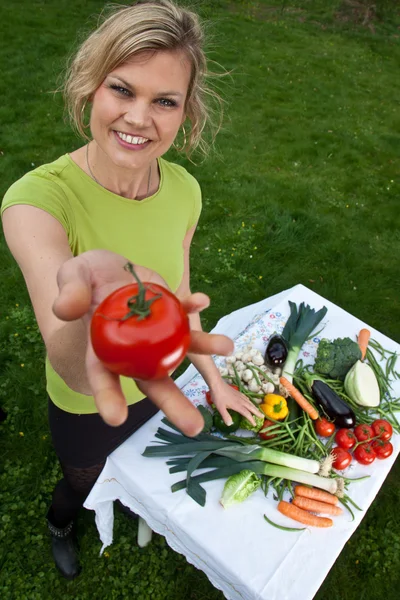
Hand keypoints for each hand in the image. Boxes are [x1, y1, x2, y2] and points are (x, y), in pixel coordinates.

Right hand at [52, 250, 233, 435]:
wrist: (109, 265)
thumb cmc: (85, 278)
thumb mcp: (71, 275)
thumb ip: (69, 291)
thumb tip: (64, 308)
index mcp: (102, 349)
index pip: (103, 377)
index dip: (109, 398)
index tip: (116, 419)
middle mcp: (134, 350)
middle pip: (153, 381)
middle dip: (173, 404)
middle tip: (194, 428)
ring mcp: (156, 333)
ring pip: (180, 349)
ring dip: (203, 349)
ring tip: (226, 347)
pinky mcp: (171, 311)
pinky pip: (184, 313)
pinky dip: (193, 307)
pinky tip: (202, 300)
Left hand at [208, 380, 263, 426]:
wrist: (217, 384)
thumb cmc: (218, 396)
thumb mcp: (220, 408)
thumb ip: (225, 416)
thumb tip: (230, 424)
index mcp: (237, 405)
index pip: (246, 413)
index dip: (251, 419)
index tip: (255, 424)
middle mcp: (240, 401)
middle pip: (251, 407)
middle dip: (257, 412)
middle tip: (262, 416)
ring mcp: (239, 396)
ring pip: (249, 402)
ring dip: (254, 407)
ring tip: (257, 410)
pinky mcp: (237, 392)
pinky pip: (246, 398)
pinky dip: (249, 401)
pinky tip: (248, 401)